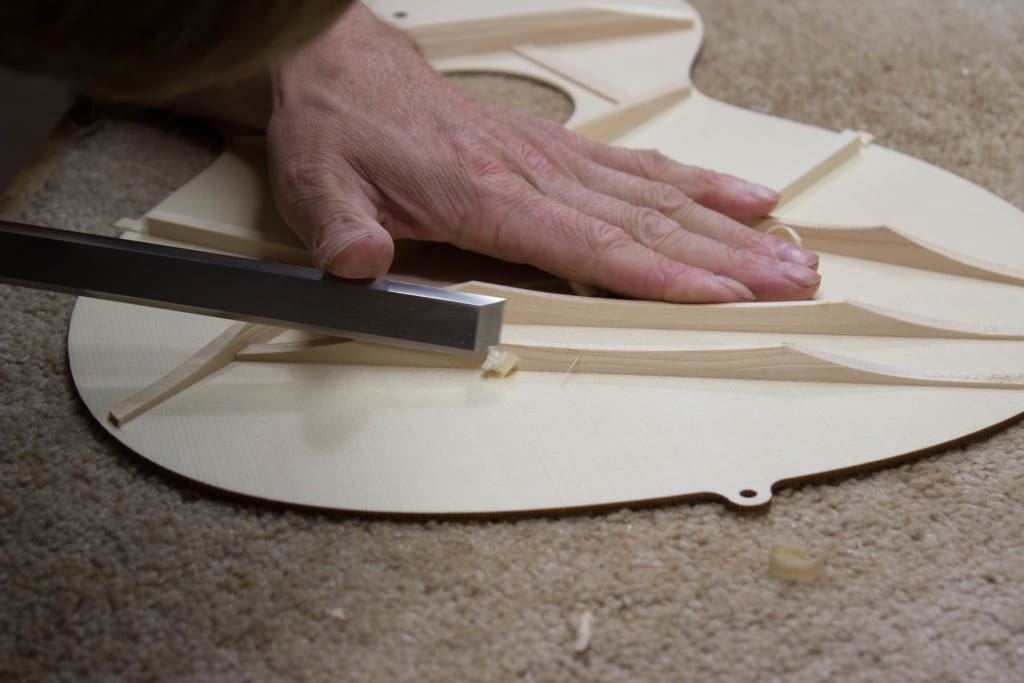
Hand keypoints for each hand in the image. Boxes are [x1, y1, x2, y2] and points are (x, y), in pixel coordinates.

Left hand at [267, 4, 820, 301]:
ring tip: (793, 249)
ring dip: (731, 226)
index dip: (662, 276)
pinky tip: (742, 194)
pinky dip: (698, 182)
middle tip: (798, 280)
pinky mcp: (557, 150)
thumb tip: (357, 264)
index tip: (725, 296)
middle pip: (650, 221)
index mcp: (487, 193)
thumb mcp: (318, 185)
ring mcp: (554, 159)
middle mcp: (536, 174)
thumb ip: (342, 230)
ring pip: (659, 195)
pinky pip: (640, 167)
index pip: (592, 245)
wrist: (339, 69)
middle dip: (729, 257)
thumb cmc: (339, 130)